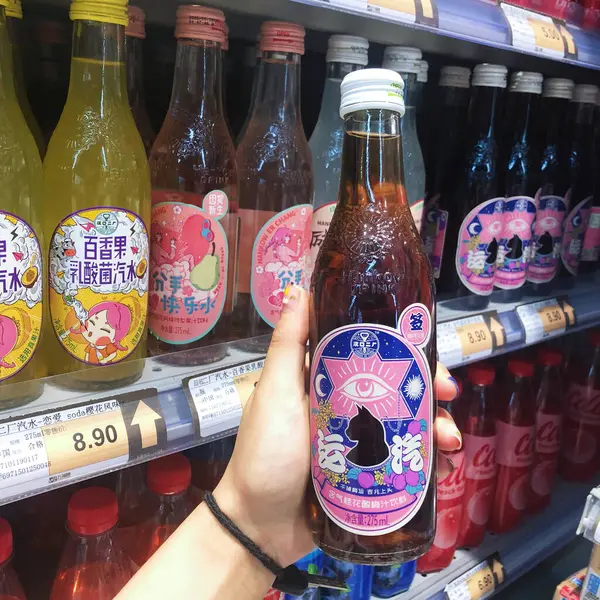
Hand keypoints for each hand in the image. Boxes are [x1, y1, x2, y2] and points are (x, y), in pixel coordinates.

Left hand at [214, 285, 461, 566]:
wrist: (260, 526)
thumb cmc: (266, 453)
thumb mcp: (275, 393)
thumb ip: (287, 346)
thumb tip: (298, 290)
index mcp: (326, 382)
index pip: (373, 355)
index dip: (403, 351)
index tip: (427, 351)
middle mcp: (347, 408)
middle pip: (399, 390)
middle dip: (429, 390)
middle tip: (448, 397)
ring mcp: (361, 444)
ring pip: (409, 425)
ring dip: (436, 427)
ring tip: (447, 443)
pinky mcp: (370, 476)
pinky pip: (407, 462)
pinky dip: (429, 462)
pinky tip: (443, 467)